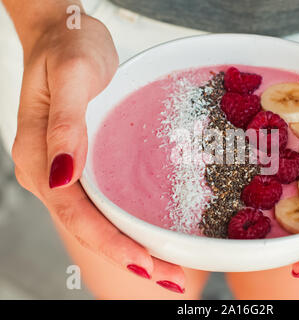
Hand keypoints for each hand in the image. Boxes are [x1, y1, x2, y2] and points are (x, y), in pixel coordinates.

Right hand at [11, 13, 184, 291]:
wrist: (64, 32)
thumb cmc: (67, 47)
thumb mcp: (72, 76)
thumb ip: (64, 126)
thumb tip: (61, 176)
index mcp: (39, 157)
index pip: (77, 214)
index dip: (111, 244)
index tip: (147, 264)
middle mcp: (48, 172)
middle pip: (88, 227)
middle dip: (128, 257)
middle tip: (171, 278)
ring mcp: (64, 171)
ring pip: (95, 221)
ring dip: (130, 247)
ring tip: (167, 268)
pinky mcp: (82, 164)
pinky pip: (101, 204)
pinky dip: (125, 226)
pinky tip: (149, 235)